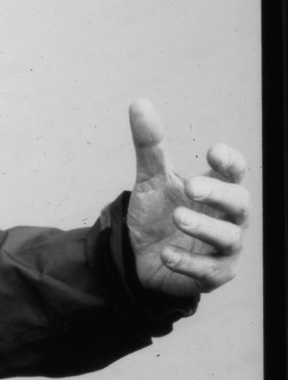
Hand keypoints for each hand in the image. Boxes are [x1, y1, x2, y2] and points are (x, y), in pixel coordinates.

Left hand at [125, 99, 248, 300]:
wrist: (138, 257)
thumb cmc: (157, 215)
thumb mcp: (150, 179)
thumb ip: (150, 146)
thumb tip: (139, 103)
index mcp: (218, 191)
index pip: (236, 172)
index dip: (230, 162)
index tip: (212, 151)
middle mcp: (228, 218)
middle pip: (240, 203)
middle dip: (219, 194)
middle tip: (191, 186)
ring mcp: (223, 249)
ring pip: (229, 238)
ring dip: (204, 227)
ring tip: (177, 218)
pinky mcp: (211, 276)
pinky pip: (208, 271)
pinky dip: (188, 262)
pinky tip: (166, 254)